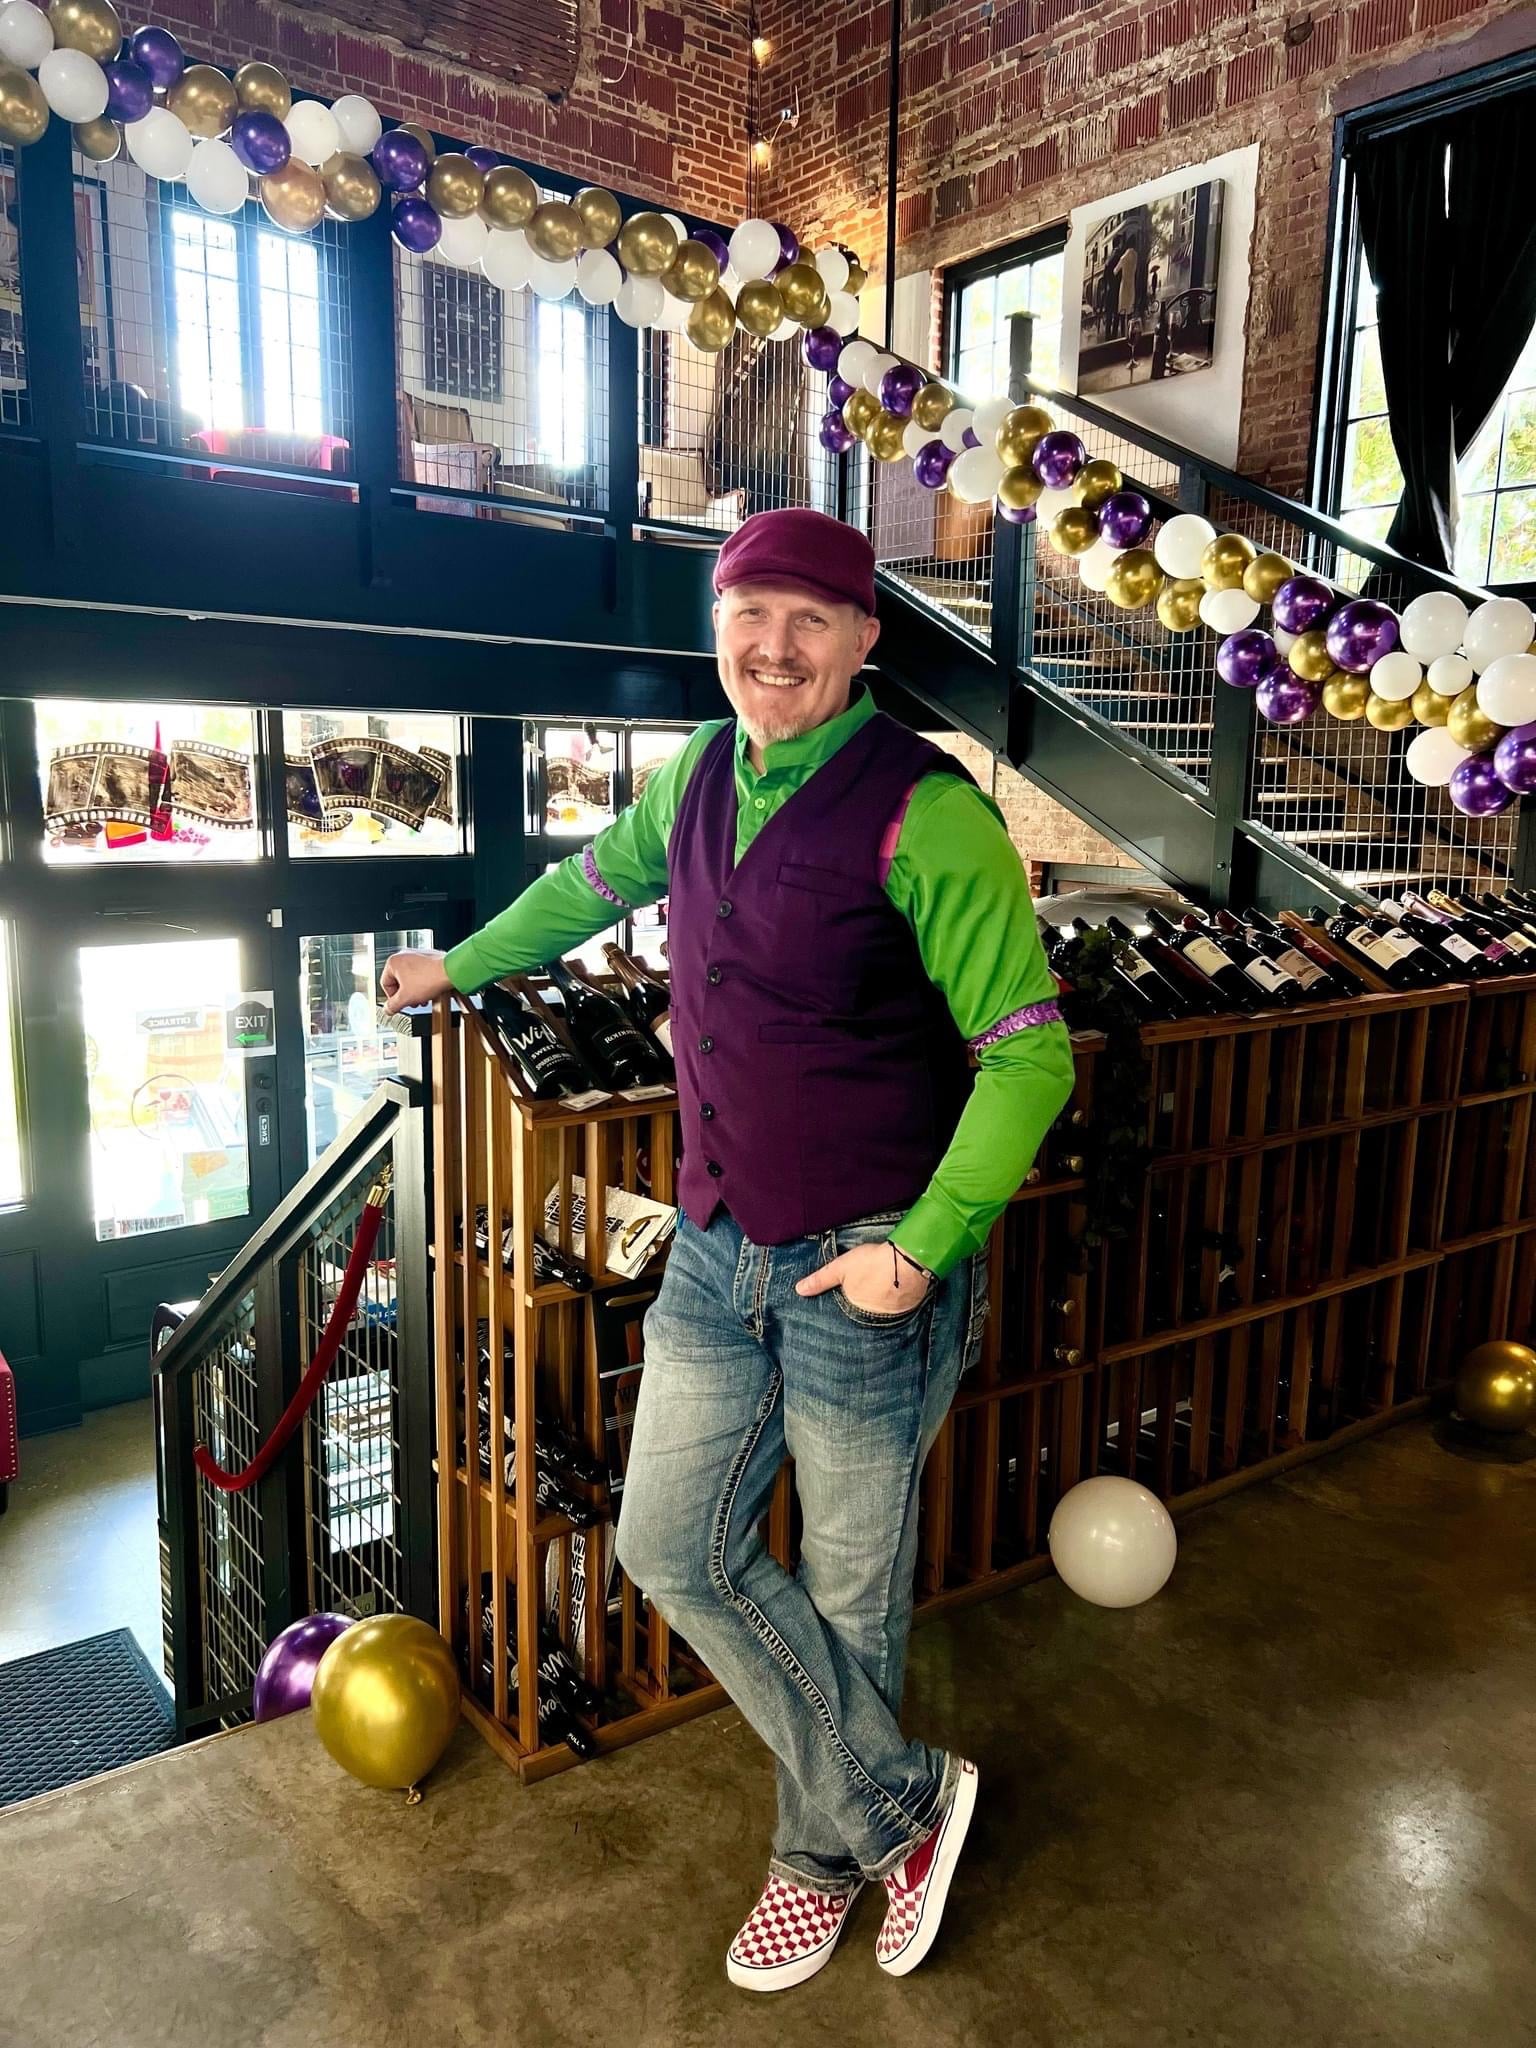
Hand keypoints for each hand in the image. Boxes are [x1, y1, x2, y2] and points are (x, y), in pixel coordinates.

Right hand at [381, 948, 454, 1014]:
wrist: (451, 972)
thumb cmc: (430, 979)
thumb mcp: (406, 998)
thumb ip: (393, 1005)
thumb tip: (388, 1009)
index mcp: (393, 962)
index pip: (385, 984)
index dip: (392, 998)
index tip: (399, 1005)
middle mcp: (404, 955)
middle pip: (399, 981)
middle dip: (406, 995)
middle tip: (413, 1003)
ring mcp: (417, 955)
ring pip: (411, 978)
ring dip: (415, 991)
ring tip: (423, 999)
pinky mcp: (429, 957)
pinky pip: (422, 973)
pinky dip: (424, 983)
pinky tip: (430, 991)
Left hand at [795, 1241, 931, 1316]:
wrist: (907, 1262)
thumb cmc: (872, 1263)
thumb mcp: (841, 1267)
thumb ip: (820, 1280)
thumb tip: (799, 1290)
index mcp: (854, 1309)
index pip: (846, 1312)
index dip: (847, 1303)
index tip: (848, 1296)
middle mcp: (871, 1318)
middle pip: (864, 1313)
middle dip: (864, 1305)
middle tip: (866, 1291)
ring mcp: (891, 1315)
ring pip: (881, 1311)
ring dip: (880, 1304)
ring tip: (880, 1290)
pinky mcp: (907, 1308)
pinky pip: (898, 1308)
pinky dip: (896, 1301)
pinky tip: (895, 1290)